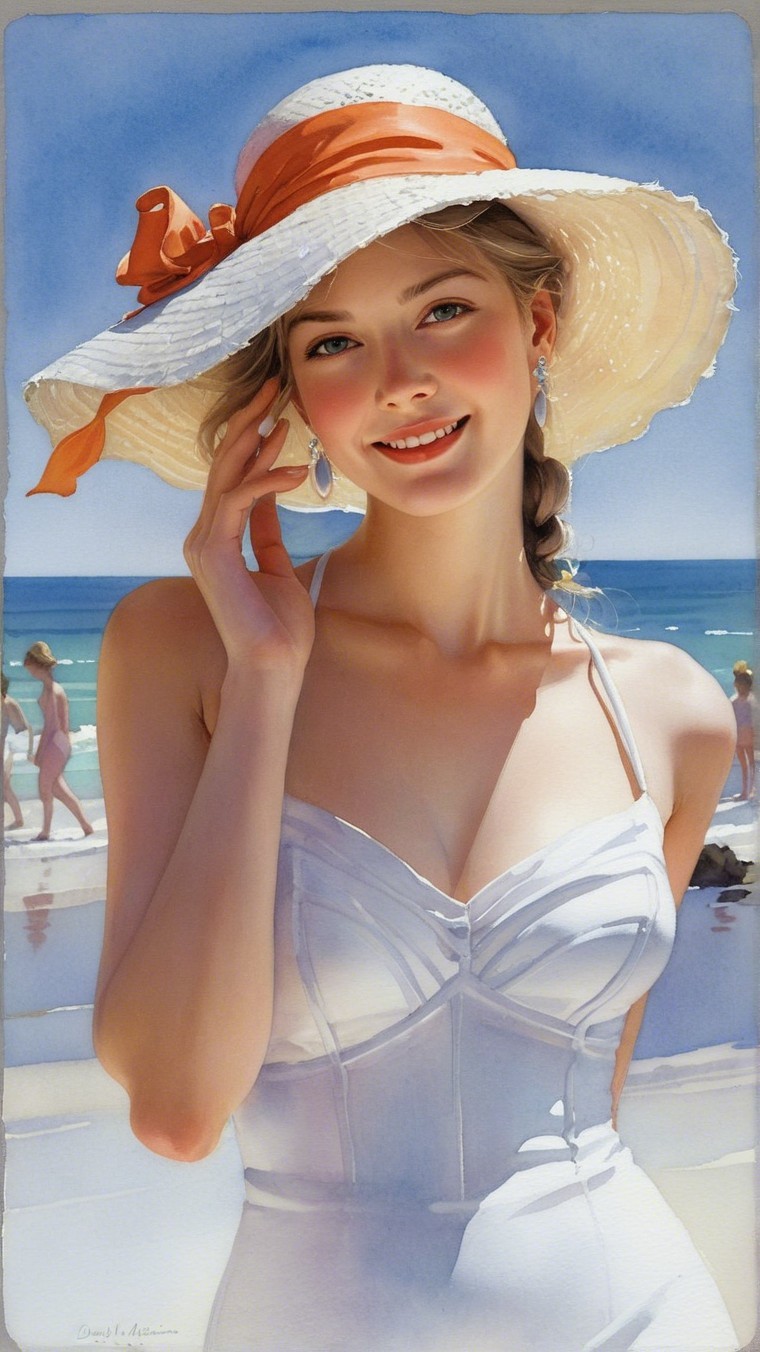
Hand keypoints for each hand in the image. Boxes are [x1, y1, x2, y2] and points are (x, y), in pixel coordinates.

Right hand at [184, 379, 313, 676]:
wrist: (273, 667)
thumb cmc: (281, 629)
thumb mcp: (279, 568)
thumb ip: (268, 533)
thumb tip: (270, 498)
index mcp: (217, 538)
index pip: (230, 476)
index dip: (251, 440)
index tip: (277, 413)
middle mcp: (202, 536)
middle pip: (222, 466)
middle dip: (248, 424)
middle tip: (274, 388)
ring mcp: (203, 544)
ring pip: (224, 476)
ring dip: (255, 444)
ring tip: (284, 420)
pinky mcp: (212, 553)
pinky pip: (236, 501)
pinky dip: (265, 481)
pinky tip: (294, 472)